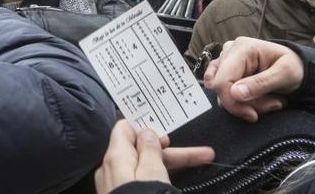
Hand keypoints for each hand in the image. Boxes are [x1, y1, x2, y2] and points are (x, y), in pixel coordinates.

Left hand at [95, 120, 214, 193]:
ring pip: (144, 169)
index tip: (169, 135)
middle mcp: (110, 169)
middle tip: (203, 154)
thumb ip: (150, 149)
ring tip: (202, 164)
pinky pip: (140, 182)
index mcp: (115, 157)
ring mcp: (115, 186)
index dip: (147, 127)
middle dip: (173, 152)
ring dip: (172, 166)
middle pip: (141, 151)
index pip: (125, 129)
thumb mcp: (152, 172)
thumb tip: (146, 132)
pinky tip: (173, 180)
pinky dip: (159, 178)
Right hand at [204, 37, 303, 122]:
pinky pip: (223, 93)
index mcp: (242, 48)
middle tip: (272, 104)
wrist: (298, 66)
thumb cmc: (294, 67)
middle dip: (245, 104)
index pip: (221, 82)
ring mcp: (224, 61)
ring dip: (246, 104)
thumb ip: (260, 83)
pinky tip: (257, 98)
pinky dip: (239, 102)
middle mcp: (229, 51)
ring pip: (222, 94)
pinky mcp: (224, 71)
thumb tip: (234, 93)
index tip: (253, 115)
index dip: (233, 103)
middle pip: (221, 89)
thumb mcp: (285, 74)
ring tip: (270, 99)